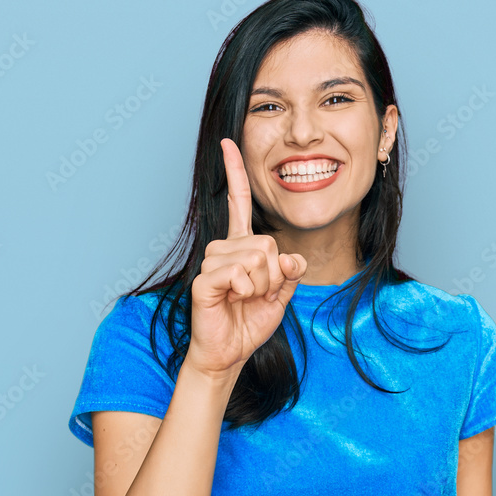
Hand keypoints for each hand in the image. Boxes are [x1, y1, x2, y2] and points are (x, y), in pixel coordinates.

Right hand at [183, 138, 306, 378]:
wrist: (230, 352)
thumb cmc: (250, 320)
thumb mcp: (282, 293)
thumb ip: (290, 269)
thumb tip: (290, 255)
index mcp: (242, 246)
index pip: (238, 203)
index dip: (235, 173)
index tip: (229, 143)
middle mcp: (225, 248)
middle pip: (268, 244)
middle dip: (275, 276)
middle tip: (259, 294)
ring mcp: (212, 263)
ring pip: (257, 259)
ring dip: (262, 287)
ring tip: (245, 300)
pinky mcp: (204, 280)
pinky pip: (240, 275)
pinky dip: (246, 293)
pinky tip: (233, 301)